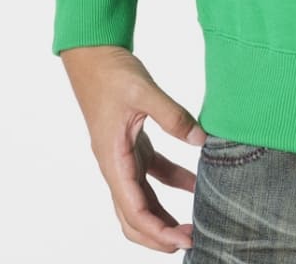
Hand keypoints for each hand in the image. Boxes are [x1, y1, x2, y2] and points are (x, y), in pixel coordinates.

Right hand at [59, 45, 207, 252]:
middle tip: (192, 241)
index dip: (158, 231)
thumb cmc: (111, 73)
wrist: (93, 55)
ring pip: (142, 199)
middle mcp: (115, 165)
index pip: (134, 210)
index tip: (184, 240)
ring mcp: (122, 157)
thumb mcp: (144, 90)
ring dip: (164, 215)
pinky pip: (152, 173)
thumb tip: (201, 139)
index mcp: (113, 160)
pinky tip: (195, 182)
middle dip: (159, 235)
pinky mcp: (131, 144)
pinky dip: (172, 182)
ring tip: (194, 223)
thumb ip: (173, 115)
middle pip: (133, 216)